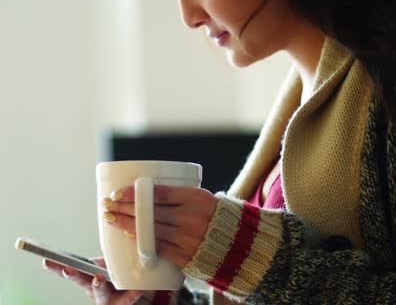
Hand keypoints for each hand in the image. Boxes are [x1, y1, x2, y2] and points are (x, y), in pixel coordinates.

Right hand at [43, 257, 143, 304]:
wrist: (129, 296)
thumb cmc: (115, 278)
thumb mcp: (107, 264)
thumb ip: (105, 253)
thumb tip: (108, 226)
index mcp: (88, 277)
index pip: (71, 270)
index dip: (57, 267)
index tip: (47, 260)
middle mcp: (93, 289)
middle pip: (81, 282)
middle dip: (73, 275)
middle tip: (67, 269)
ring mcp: (106, 298)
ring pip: (100, 293)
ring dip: (97, 285)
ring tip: (99, 277)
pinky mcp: (121, 303)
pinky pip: (127, 299)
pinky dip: (131, 293)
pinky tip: (136, 288)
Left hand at [103, 185, 218, 267]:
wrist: (235, 241)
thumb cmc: (211, 214)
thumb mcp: (199, 197)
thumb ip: (175, 195)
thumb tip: (142, 192)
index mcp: (195, 198)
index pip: (158, 193)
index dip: (135, 192)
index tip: (118, 192)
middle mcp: (191, 217)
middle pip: (149, 212)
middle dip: (124, 208)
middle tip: (107, 205)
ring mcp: (187, 238)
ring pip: (149, 230)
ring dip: (126, 224)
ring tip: (111, 218)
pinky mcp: (184, 255)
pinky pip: (157, 247)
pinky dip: (141, 240)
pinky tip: (129, 235)